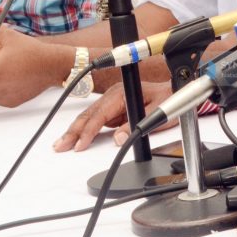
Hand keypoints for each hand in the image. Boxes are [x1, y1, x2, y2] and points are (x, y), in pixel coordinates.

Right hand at [54, 80, 176, 151]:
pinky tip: (77, 139)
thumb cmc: (169, 97)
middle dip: (74, 131)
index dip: (88, 131)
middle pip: (89, 115)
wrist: (175, 90)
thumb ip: (138, 125)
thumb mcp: (158, 112)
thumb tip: (118, 138)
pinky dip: (86, 129)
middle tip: (60, 146)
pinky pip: (97, 119)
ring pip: (90, 117)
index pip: (100, 115)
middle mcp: (114, 95)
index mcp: (121, 94)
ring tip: (62, 143)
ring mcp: (113, 101)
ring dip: (76, 131)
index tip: (80, 145)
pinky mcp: (114, 108)